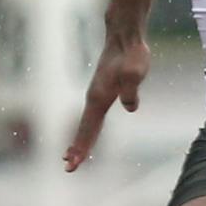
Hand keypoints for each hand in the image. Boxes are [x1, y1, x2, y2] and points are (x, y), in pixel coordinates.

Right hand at [63, 34, 150, 170]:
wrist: (125, 37)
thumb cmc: (132, 54)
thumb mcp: (135, 72)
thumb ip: (132, 90)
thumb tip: (130, 107)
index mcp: (99, 98)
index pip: (89, 128)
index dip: (82, 146)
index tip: (72, 163)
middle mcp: (94, 97)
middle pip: (84, 128)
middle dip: (77, 148)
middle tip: (69, 168)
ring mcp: (97, 94)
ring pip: (88, 122)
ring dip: (81, 139)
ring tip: (73, 156)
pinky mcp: (103, 90)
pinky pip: (94, 114)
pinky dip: (89, 128)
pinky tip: (89, 132)